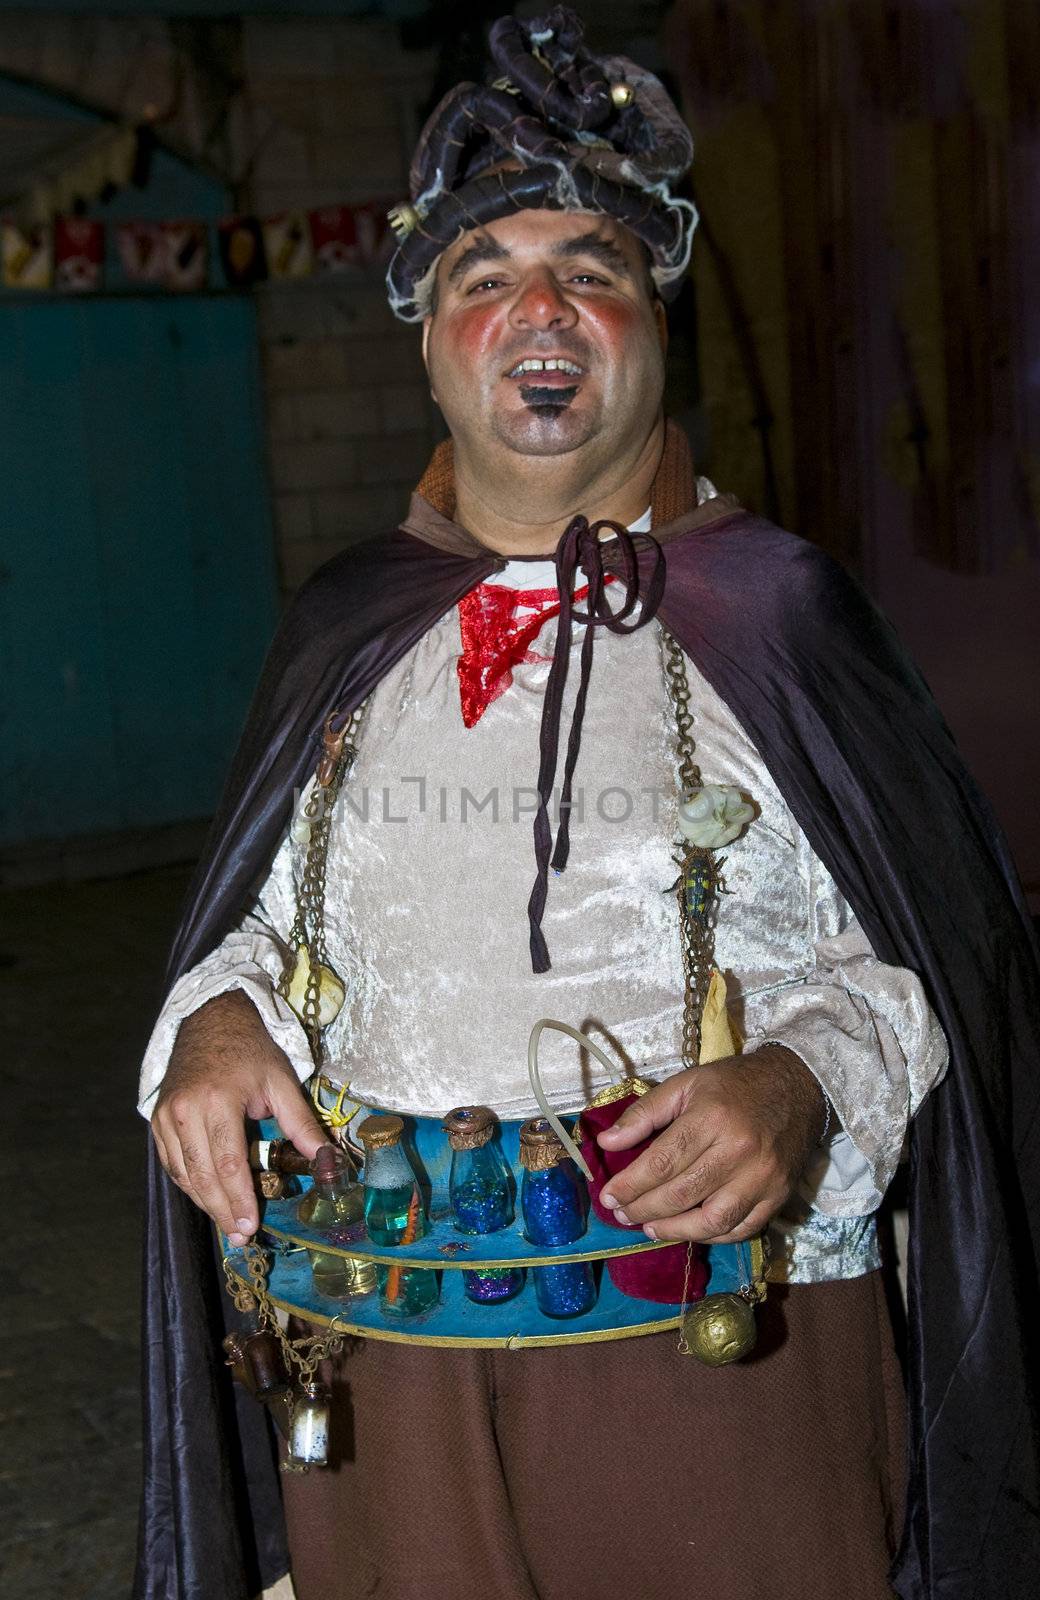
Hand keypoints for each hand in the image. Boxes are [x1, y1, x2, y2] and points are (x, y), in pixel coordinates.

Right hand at [151, 989, 324, 1244]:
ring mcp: (165, 1116)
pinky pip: (171, 1163)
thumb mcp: (281, 1081)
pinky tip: (208, 1198)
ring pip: (183, 1174)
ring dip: (205, 1203)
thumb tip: (327, 1161)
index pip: (228, 1163)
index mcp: (218, 1101)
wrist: (211, 1019)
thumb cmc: (251, 1050)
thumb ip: (301, 1123)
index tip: (250, 1227)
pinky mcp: (157, 1119)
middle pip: (202, 1176)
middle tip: (240, 1238)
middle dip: (222, 1210)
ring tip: (228, 1225)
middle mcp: (185, 1111)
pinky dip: (189, 1184)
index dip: (239, 1199)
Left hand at [597, 1045, 826, 1243]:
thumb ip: (644, 1113)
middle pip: (681, 1194)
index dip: (630, 1185)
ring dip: (675, 1230)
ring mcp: (762, 1178)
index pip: (661, 1162)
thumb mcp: (685, 1084)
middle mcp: (738, 1151)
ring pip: (711, 1221)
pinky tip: (688, 1229)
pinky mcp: (778, 1196)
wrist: (797, 1085)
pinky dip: (711, 1236)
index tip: (608, 1197)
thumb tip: (607, 1142)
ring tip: (649, 1228)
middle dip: (644, 1209)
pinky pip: (741, 1229)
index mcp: (711, 1118)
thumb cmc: (734, 1083)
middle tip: (622, 1214)